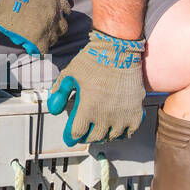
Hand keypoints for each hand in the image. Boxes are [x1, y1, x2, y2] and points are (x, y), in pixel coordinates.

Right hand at [0, 0, 71, 55]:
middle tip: (43, 29)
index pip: (66, 9)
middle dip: (54, 28)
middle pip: (63, 27)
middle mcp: (55, 14)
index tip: (52, 16)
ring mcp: (48, 28)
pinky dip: (37, 50)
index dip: (59, 14)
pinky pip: (43, 51)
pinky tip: (30, 49)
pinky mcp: (39, 40)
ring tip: (34, 39)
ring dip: (45, 39)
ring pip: (53, 39)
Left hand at [47, 30, 146, 145]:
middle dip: (85, 136)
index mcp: (88, 108)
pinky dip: (121, 133)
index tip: (69, 137)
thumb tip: (53, 109)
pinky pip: (129, 132)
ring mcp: (122, 116)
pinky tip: (116, 129)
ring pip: (111, 136)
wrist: (118, 52)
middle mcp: (105, 116)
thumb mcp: (70, 75)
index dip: (71, 136)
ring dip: (103, 136)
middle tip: (83, 133)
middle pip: (93, 137)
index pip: (77, 132)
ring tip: (98, 130)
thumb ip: (60, 93)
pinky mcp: (136, 112)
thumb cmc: (93, 61)